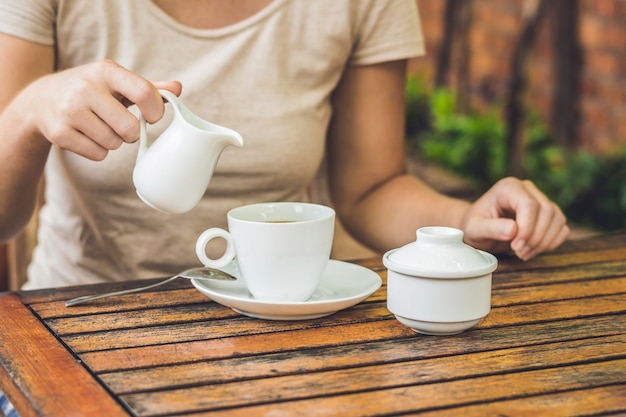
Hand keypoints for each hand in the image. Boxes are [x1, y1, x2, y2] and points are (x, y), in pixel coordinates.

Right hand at [20, 59, 181, 159]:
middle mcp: (86, 87)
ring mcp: (70, 110)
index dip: (156, 111)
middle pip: (129, 128)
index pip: (144, 93)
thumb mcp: (117, 81)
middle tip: (122, 125)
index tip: (152, 117)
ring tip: (100, 127)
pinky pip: (98, 154)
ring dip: (113, 141)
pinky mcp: (60, 133)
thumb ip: (149, 87)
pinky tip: (87, 136)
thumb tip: (178, 88)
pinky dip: (98, 151)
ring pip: (114, 143)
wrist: (41, 99)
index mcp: (106, 71)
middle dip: (131, 133)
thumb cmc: (91, 90)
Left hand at [461, 177, 569, 259]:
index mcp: (508, 187)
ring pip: (558, 219)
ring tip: (524, 253)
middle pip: (547, 211)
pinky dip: (552, 242)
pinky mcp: (548, 214)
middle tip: (519, 253)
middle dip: (535, 237)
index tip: (515, 246)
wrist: (479, 229)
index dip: (527, 228)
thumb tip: (513, 230)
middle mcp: (527, 189)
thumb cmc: (474, 226)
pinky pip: (562, 227)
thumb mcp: (475, 229)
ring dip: (544, 241)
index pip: (529, 204)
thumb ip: (491, 228)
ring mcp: (540, 200)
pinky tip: (534, 249)